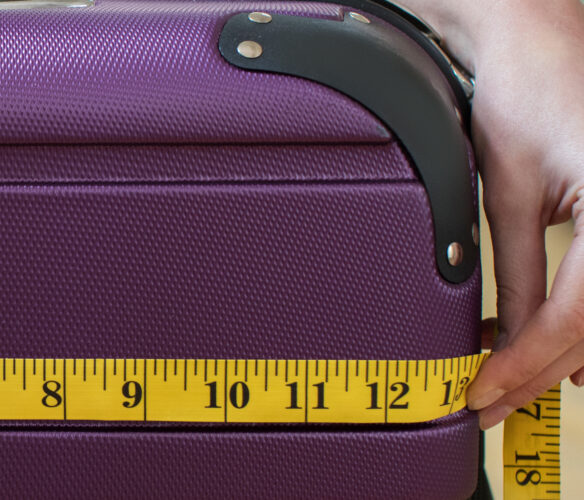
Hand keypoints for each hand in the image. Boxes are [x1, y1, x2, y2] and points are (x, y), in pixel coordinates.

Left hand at [450, 1, 583, 428]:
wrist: (541, 37)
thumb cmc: (525, 94)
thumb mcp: (511, 194)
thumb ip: (518, 274)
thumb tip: (506, 343)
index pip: (581, 313)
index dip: (528, 362)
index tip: (483, 393)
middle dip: (543, 368)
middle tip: (490, 401)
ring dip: (568, 352)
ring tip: (511, 379)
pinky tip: (557, 347)